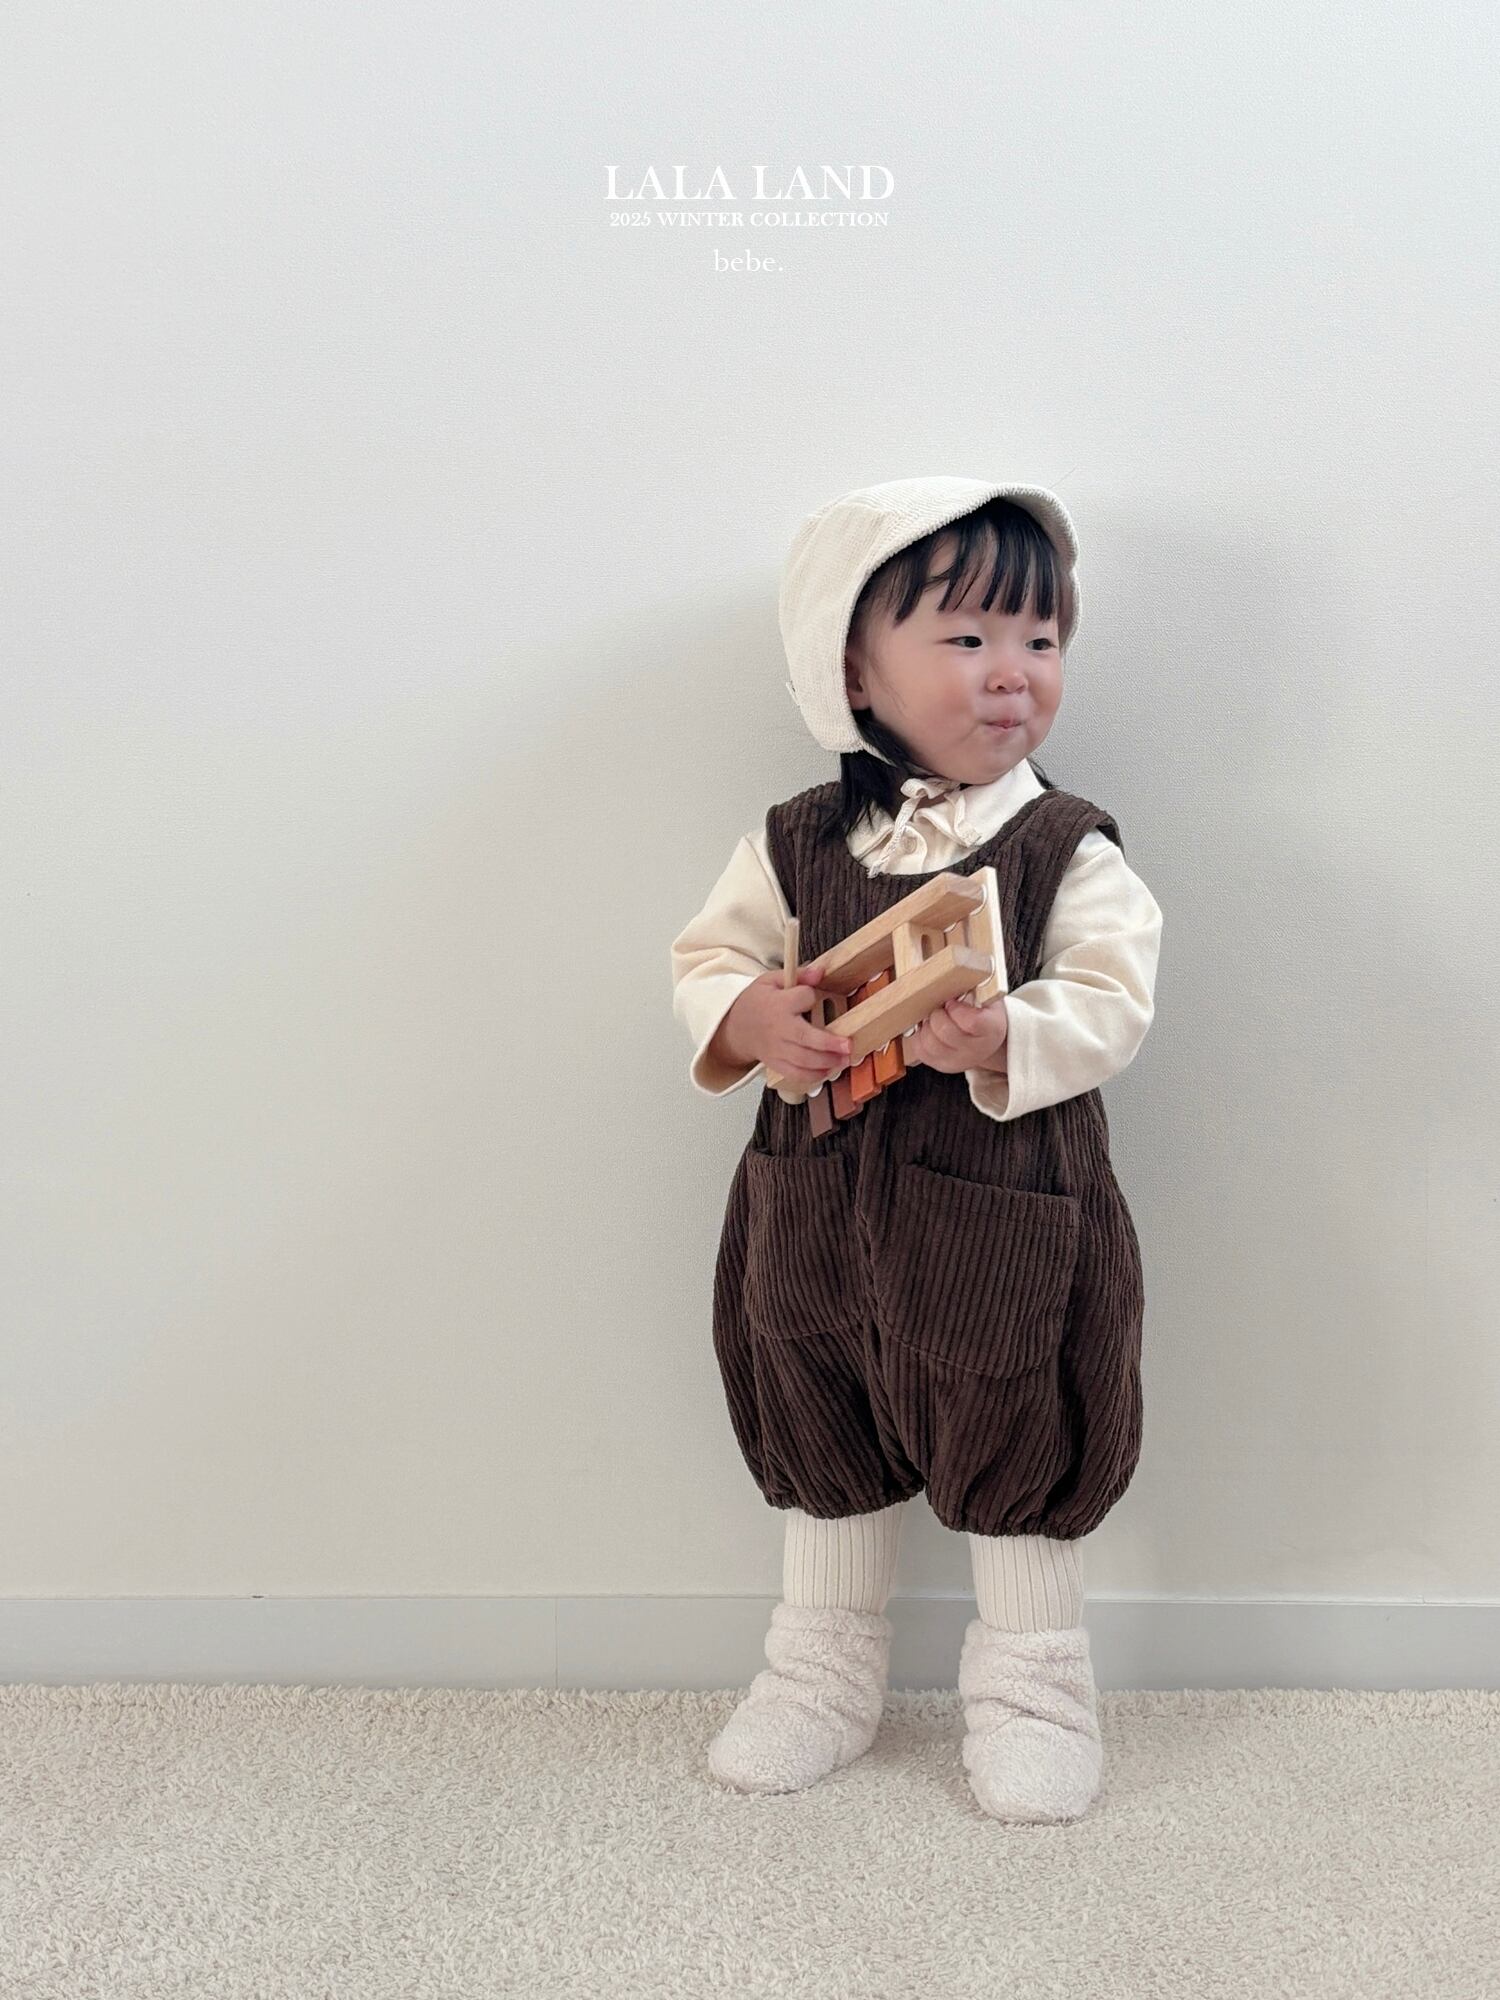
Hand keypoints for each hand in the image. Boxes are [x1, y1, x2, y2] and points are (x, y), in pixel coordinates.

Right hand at [714, 965, 852, 1087]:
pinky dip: (813, 1076)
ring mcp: (777, 1049)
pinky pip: (796, 1074)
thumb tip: (820, 972)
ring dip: (827, 1062)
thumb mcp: (771, 980)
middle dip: (829, 1043)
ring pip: (803, 1060)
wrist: (736, 1027)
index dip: (811, 995)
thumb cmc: (758, 1002)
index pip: (803, 998)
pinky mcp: (776, 1064)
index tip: (812, 995)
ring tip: (845, 1059)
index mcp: (778, 1004)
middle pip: (805, 1038)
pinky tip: (828, 1071)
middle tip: (848, 1045)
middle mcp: (778, 1029)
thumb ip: (798, 975)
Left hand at [905, 993, 1008, 1074]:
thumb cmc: (984, 1012)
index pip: (971, 1022)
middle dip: (937, 1013)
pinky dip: (919, 1036)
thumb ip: (973, 987)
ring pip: (929, 1042)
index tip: (952, 1001)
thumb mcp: (987, 996)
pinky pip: (921, 1050)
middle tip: (941, 1007)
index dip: (956, 1008)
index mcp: (992, 1030)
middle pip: (945, 1031)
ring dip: (926, 1025)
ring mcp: (958, 1061)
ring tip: (934, 1017)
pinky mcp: (942, 1066)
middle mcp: (976, 1050)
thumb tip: (947, 977)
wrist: (987, 1040)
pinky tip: (928, 1028)